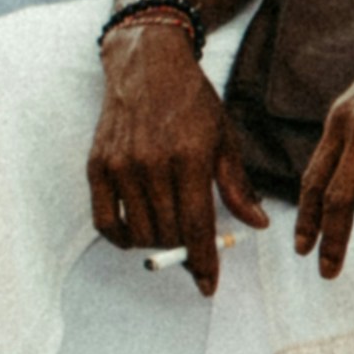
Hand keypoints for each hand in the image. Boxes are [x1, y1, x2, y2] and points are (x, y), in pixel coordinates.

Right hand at [86, 11, 235, 273]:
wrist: (147, 67)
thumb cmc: (193, 103)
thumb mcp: (224, 139)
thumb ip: (237, 185)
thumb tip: (257, 225)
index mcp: (190, 159)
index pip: (197, 226)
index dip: (204, 261)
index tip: (209, 285)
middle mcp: (151, 165)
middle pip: (166, 234)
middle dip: (184, 252)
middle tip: (196, 253)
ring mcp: (119, 166)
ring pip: (138, 232)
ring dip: (156, 243)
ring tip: (171, 235)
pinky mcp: (96, 166)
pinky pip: (104, 220)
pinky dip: (121, 236)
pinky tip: (136, 234)